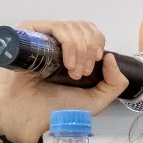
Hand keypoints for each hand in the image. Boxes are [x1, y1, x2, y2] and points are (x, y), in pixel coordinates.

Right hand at [0, 20, 129, 142]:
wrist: (28, 116)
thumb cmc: (56, 110)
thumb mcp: (96, 101)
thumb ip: (114, 84)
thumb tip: (111, 56)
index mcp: (71, 50)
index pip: (91, 31)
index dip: (97, 45)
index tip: (92, 68)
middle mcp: (57, 41)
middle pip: (83, 27)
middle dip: (89, 50)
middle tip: (82, 73)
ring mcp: (42, 36)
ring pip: (71, 27)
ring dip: (80, 50)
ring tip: (73, 73)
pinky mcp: (28, 34)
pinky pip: (55, 27)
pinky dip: (68, 43)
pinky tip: (66, 63)